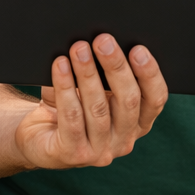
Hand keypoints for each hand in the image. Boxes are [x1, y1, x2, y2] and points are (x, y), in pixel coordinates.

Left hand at [14, 34, 167, 169]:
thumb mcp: (94, 92)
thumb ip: (104, 75)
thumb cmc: (72, 108)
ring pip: (98, 108)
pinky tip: (60, 66)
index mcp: (138, 124)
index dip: (150, 74)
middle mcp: (123, 141)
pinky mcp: (72, 154)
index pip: (155, 100)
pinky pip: (71, 116)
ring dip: (88, 73)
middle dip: (116, 66)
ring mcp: (99, 152)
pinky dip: (65, 87)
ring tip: (79, 49)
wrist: (39, 137)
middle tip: (103, 40)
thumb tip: (103, 42)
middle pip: (128, 101)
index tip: (138, 49)